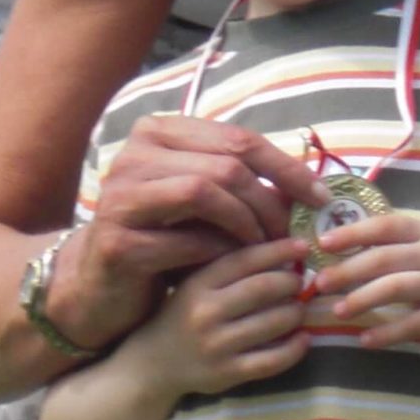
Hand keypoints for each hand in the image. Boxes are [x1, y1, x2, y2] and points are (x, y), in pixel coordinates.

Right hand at [62, 116, 327, 342]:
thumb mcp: (205, 206)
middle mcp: (134, 156)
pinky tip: (232, 263)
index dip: (285, 167)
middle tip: (290, 232)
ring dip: (245, 222)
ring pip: (203, 190)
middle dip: (268, 200)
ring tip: (263, 247)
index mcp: (158, 133)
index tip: (318, 197)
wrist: (101, 286)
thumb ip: (244, 187)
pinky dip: (218, 251)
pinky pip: (184, 239)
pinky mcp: (117, 241)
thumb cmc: (163, 239)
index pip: (238, 138)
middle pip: (225, 163)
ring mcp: (121, 197)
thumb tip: (310, 189)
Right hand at [143, 235, 313, 395]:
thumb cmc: (181, 317)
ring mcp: (217, 346)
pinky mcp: (228, 374)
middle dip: (291, 282)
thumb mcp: (193, 286)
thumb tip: (281, 252)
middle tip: (300, 282)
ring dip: (296, 312)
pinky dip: (295, 348)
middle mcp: (205, 313)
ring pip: (273, 323)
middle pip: (263, 288)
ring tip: (301, 307)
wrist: (152, 364)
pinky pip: (272, 360)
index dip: (278, 250)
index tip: (302, 247)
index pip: (245, 260)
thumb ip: (228, 269)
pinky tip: (303, 338)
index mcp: (197, 285)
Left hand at [310, 214, 419, 351]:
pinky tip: (366, 341)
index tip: (323, 244)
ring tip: (338, 311)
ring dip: (362, 299)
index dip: (353, 233)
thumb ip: (399, 243)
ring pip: (396, 288)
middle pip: (384, 258)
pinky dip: (388, 333)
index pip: (385, 225)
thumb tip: (344, 245)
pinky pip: (414, 324)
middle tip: (320, 283)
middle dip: (347, 271)